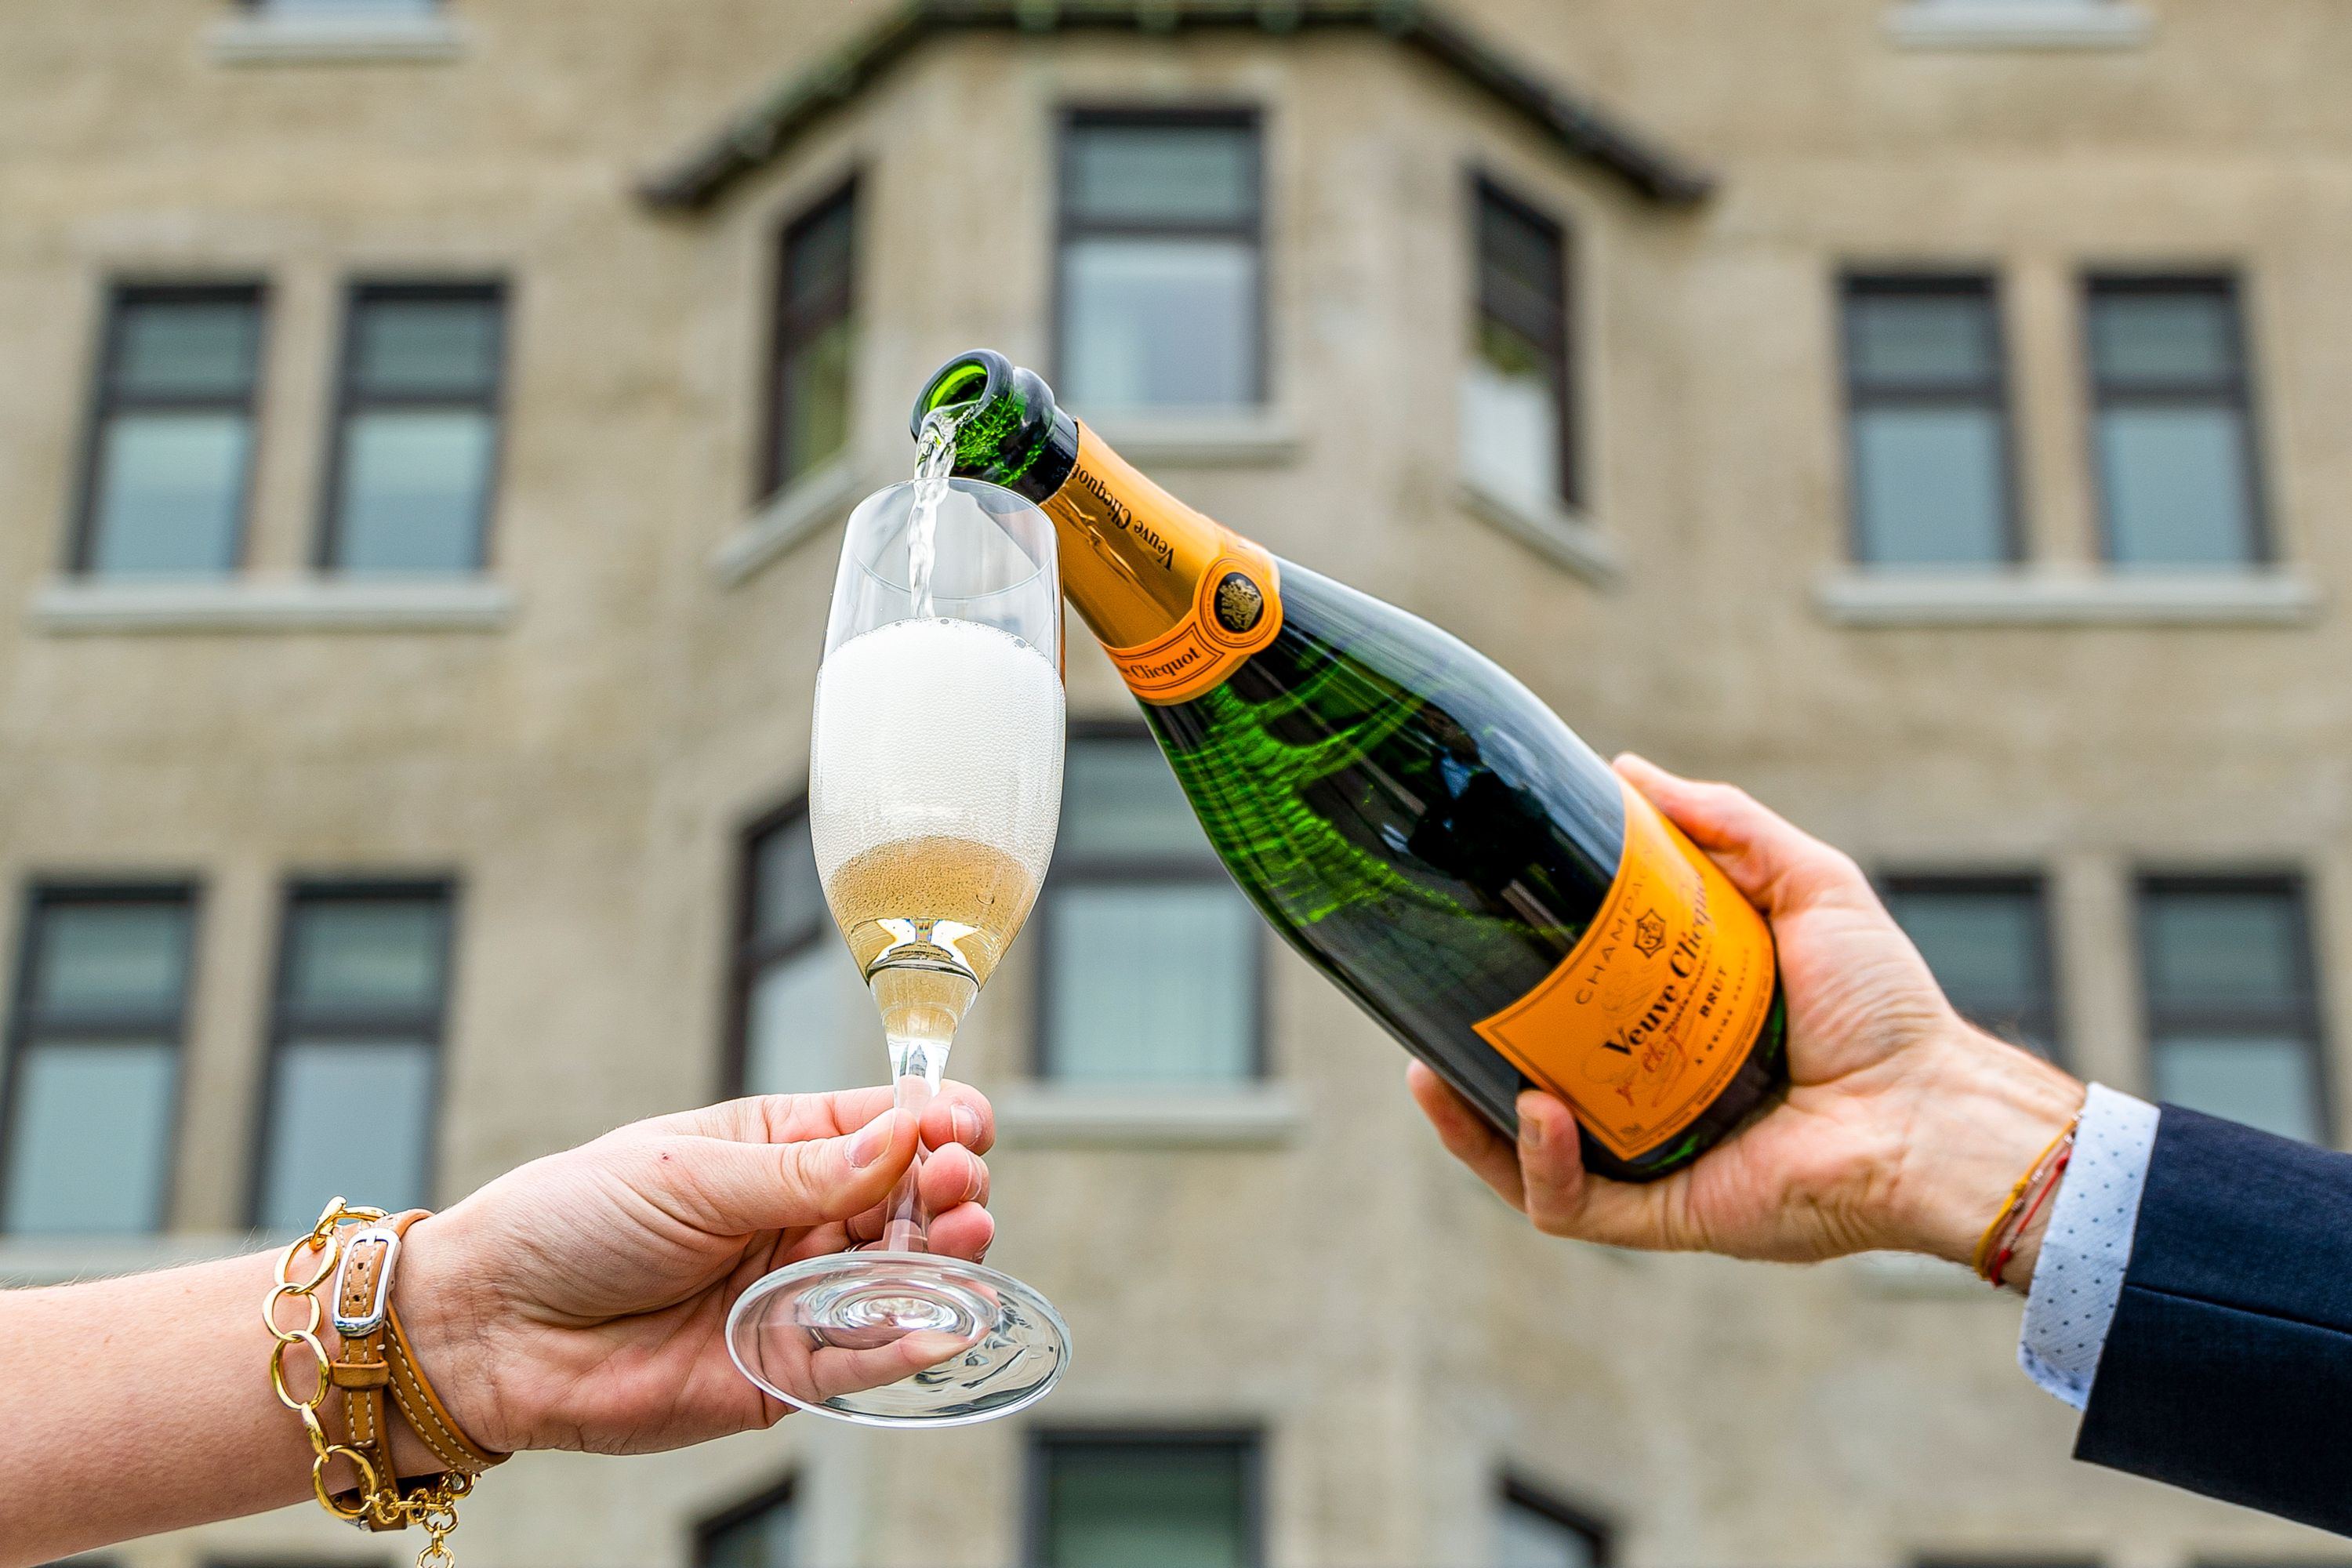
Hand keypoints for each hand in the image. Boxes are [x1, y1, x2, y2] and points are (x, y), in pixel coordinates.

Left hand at [389, 1088, 995, 1455]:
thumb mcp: (688, 1175)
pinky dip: (910, 1343)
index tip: (962, 1124)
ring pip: (898, 1278)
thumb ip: (801, 1171)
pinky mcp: (782, 1372)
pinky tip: (944, 1320)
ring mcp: (795, 1296)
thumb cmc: (568, 1224)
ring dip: (943, 1259)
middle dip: (946, 1189)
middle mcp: (798, 1220)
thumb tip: (903, 1138)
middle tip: (957, 1187)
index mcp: (777, 1147)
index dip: (933, 1121)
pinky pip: (861, 1359)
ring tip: (963, 1237)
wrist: (488, 1327)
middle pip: (907, 1202)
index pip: (883, 1126)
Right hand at [1409, 754, 2082, 1282]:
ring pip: (1527, 1159)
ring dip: (1469, 1127)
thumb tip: (1625, 769)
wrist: (1935, 1106)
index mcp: (1671, 1030)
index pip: (1566, 1012)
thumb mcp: (1808, 885)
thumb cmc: (1887, 1006)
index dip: (1508, 985)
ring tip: (1430, 1074)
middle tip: (1420, 1012)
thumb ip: (1727, 824)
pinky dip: (1538, 1165)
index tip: (1464, 939)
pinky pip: (1573, 1208)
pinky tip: (1531, 1110)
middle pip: (1525, 1088)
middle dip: (1459, 1064)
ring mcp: (1653, 1162)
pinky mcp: (1666, 1215)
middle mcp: (1651, 1100)